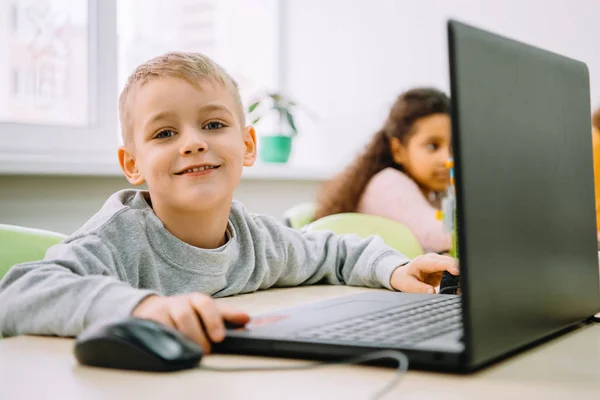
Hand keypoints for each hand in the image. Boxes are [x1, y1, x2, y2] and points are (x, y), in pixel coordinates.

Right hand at [132, 293, 249, 352]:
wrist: (153, 310)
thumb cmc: (188, 314)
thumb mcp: (207, 312)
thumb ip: (226, 316)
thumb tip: (246, 319)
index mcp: (196, 299)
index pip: (205, 304)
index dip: (213, 320)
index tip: (219, 337)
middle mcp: (178, 302)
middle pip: (186, 316)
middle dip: (197, 336)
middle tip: (205, 351)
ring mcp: (161, 310)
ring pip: (170, 325)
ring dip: (182, 341)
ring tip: (191, 353)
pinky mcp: (146, 320)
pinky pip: (154, 332)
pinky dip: (165, 341)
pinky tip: (172, 348)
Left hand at [390, 253, 458, 293]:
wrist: (403, 274)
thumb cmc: (404, 278)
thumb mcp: (407, 285)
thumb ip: (419, 288)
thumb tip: (432, 292)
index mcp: (422, 261)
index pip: (438, 262)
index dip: (449, 266)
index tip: (457, 272)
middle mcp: (432, 259)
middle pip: (449, 262)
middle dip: (458, 271)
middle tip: (463, 285)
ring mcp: (438, 262)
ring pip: (453, 266)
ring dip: (459, 275)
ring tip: (461, 288)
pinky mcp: (442, 267)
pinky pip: (452, 271)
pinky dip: (457, 278)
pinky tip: (459, 286)